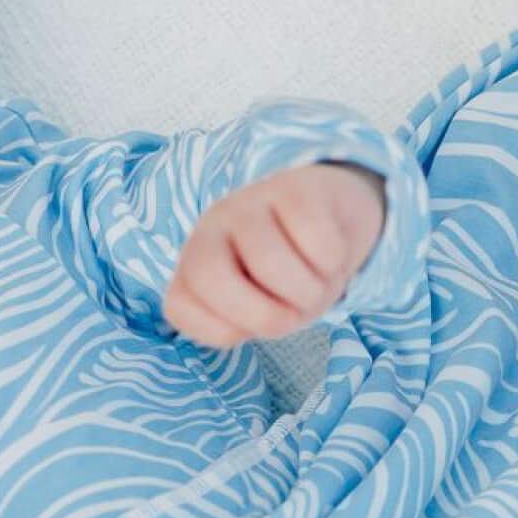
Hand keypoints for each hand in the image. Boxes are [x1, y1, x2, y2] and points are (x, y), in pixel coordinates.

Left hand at [163, 161, 385, 346]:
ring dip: (305, 292)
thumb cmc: (294, 277)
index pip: (180, 306)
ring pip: (267, 259)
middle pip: (209, 274)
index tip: (253, 329)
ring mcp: (249, 202)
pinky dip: (330, 263)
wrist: (337, 222)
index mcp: (194, 265)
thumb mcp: (268, 309)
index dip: (223, 330)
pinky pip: (312, 235)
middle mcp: (211, 228)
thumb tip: (268, 316)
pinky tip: (330, 258)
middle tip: (292, 319)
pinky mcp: (295, 187)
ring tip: (317, 289)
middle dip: (258, 314)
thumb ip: (250, 320)